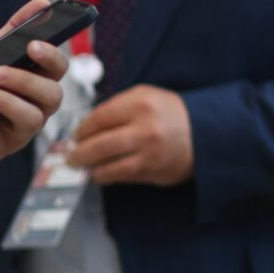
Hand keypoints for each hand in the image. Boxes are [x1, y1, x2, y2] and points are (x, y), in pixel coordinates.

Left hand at [0, 0, 67, 173]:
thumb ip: (13, 32)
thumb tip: (42, 3)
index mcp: (36, 83)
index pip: (58, 69)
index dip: (51, 57)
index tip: (32, 45)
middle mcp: (35, 109)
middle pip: (51, 96)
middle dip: (27, 81)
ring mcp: (17, 132)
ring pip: (29, 119)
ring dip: (4, 102)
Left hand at [66, 84, 193, 185]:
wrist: (204, 133)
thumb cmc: (170, 114)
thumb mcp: (146, 96)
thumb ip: (117, 107)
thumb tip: (87, 126)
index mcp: (140, 103)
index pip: (99, 117)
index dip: (82, 129)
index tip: (75, 135)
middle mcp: (144, 127)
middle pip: (99, 143)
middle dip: (79, 151)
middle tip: (70, 155)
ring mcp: (148, 151)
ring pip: (107, 163)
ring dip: (89, 166)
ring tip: (80, 166)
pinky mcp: (151, 170)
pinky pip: (119, 175)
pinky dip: (104, 175)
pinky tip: (98, 173)